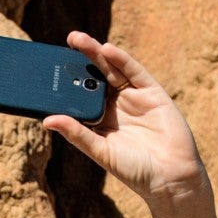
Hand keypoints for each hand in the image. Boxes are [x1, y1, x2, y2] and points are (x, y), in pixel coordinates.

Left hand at [40, 31, 207, 201]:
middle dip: (81, 59)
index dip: (67, 80)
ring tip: (78, 39)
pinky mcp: (153, 93)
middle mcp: (116, 105)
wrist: (170, 177)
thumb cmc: (134, 170)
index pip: (80, 94)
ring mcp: (135, 97)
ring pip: (113, 69)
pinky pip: (135, 72)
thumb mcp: (100, 150)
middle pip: (95, 76)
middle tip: (65, 41)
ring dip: (96, 52)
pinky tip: (107, 50)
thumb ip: (77, 134)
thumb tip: (46, 120)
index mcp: (101, 119)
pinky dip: (121, 60)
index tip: (49, 67)